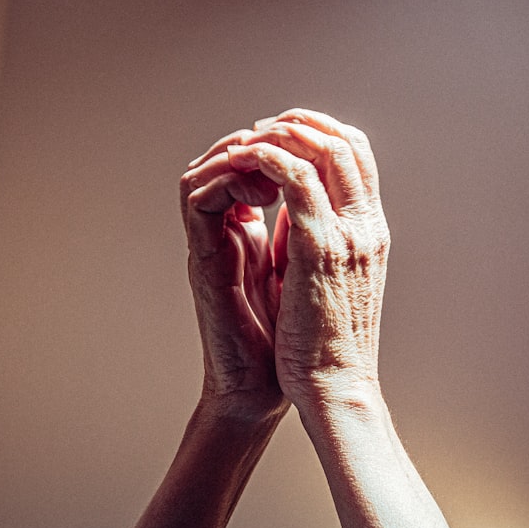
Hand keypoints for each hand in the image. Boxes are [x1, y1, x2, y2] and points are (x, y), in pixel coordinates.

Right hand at [179, 132, 289, 423]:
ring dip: (239, 156)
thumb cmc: (291, 340)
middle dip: (259, 140)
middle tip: (289, 143)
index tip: (312, 148)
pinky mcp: (203, 261)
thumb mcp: (309, 270)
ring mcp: (211, 245)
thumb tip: (332, 198)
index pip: (253, 165)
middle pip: (223, 158)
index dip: (281, 145)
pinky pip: (197, 201)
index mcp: (252, 231)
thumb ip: (306, 233)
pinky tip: (264, 189)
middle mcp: (226, 233)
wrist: (267, 388)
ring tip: (275, 162)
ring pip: (201, 171)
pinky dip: (227, 181)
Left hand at [225, 109, 389, 412]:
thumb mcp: (331, 282)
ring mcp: (347, 234)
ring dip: (281, 134)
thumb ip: (319, 240)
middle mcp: (367, 226)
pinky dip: (266, 158)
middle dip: (301, 124)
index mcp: (372, 235)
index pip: (360, 159)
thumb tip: (295, 211)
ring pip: (322, 149)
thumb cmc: (328, 347)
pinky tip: (242, 162)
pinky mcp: (318, 247)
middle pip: (347, 142)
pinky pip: (293, 178)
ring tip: (248, 141)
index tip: (285, 137)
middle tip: (262, 128)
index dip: (322, 134)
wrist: (337, 388)